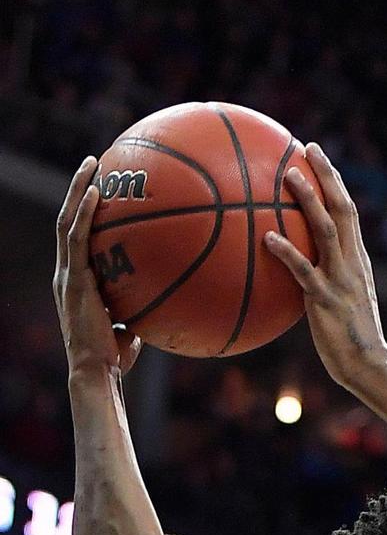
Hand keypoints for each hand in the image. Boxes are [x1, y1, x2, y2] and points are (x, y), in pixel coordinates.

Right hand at [54, 158, 141, 377]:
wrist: (96, 371)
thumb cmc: (116, 356)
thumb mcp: (133, 325)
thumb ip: (143, 307)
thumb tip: (171, 299)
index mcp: (77, 280)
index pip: (80, 237)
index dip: (86, 211)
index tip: (102, 188)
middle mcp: (67, 272)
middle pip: (69, 219)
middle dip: (78, 188)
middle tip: (95, 162)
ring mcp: (67, 274)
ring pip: (68, 221)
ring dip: (77, 189)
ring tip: (92, 163)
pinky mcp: (73, 280)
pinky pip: (77, 239)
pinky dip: (84, 213)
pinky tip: (96, 192)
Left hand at [265, 145, 386, 390]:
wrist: (368, 366)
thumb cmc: (350, 340)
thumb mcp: (341, 302)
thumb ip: (323, 279)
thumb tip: (292, 268)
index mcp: (358, 261)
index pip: (348, 212)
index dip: (334, 182)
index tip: (317, 156)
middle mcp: (353, 263)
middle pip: (343, 209)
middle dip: (327, 176)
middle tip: (308, 148)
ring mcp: (341, 280)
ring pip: (328, 231)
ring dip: (309, 201)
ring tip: (288, 175)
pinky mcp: (327, 301)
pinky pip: (306, 272)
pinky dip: (288, 252)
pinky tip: (268, 238)